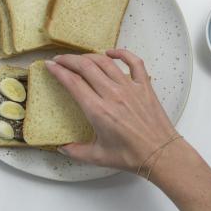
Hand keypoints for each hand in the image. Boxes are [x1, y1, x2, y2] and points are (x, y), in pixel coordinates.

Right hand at [45, 49, 175, 171]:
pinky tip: (111, 53)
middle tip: (59, 60)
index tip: (50, 66)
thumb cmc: (131, 156)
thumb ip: (76, 151)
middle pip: (85, 67)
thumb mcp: (98, 157)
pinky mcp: (144, 86)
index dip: (58, 71)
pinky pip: (134, 62)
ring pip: (105, 62)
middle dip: (68, 60)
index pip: (73, 82)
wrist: (161, 153)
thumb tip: (61, 148)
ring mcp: (129, 88)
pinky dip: (122, 53)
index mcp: (98, 111)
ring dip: (89, 56)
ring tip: (79, 58)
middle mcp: (112, 95)